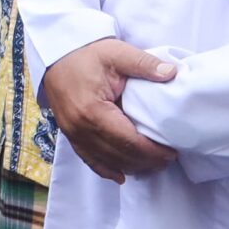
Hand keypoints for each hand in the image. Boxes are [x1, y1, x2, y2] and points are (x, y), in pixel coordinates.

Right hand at [42, 38, 178, 182]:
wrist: (57, 55)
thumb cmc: (86, 54)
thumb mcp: (117, 52)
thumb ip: (144, 64)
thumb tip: (172, 73)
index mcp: (93, 111)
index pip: (128, 141)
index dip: (152, 151)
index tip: (171, 152)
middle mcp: (80, 128)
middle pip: (118, 155)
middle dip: (145, 161)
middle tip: (167, 160)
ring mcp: (73, 134)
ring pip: (105, 161)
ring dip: (130, 166)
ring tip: (152, 165)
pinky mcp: (70, 134)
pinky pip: (88, 159)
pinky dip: (106, 170)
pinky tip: (120, 175)